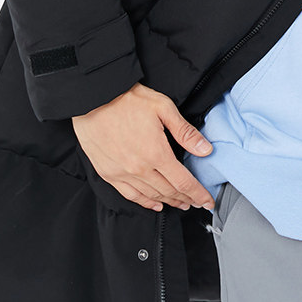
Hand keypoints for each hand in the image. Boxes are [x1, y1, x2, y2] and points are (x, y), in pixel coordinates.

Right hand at [70, 82, 215, 212]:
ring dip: (169, 201)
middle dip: (187, 199)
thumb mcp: (163, 107)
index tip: (208, 201)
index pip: (183, 182)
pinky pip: (130, 195)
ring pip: (151, 196)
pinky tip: (155, 204)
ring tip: (181, 203)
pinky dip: (145, 202)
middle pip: (169, 191)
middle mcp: (139, 168)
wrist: (93, 98)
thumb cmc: (127, 99)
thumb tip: (205, 149)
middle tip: (197, 202)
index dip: (198, 194)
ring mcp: (122, 173)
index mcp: (156, 153)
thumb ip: (185, 131)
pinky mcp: (108, 173)